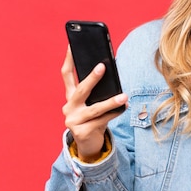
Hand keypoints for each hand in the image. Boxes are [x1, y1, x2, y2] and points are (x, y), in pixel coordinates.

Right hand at [61, 46, 127, 161]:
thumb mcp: (93, 104)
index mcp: (70, 97)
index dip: (69, 60)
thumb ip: (98, 93)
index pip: (66, 75)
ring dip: (111, 102)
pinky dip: (114, 114)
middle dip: (92, 78)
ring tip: (124, 96)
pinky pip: (102, 120)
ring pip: (95, 109)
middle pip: (80, 90)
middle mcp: (69, 107)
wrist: (88, 145)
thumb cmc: (93, 119)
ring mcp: (73, 120)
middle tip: (103, 66)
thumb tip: (113, 79)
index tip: (72, 46)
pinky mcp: (82, 132)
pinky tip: (124, 108)